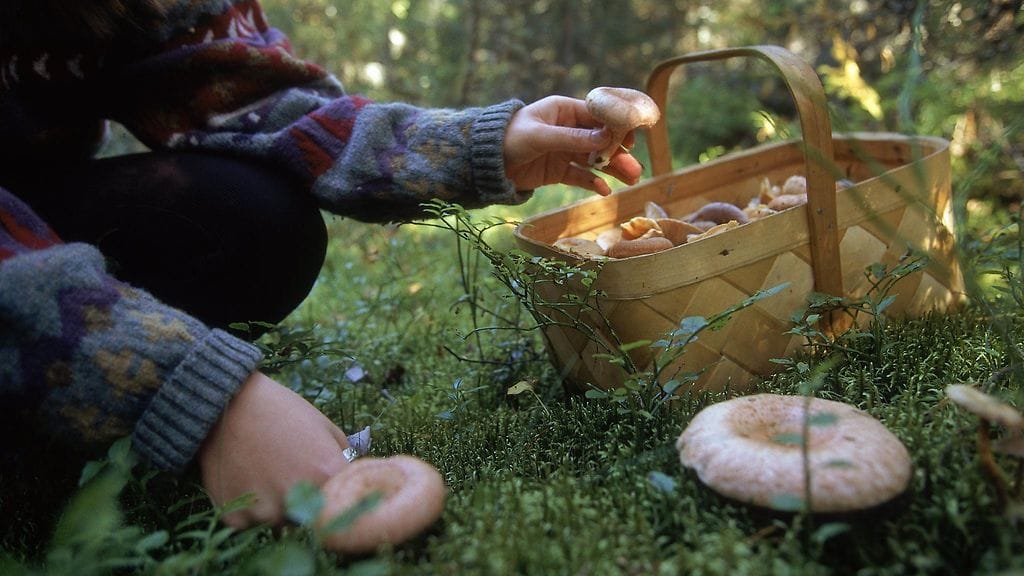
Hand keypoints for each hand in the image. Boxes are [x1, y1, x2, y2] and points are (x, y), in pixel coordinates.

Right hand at [198, 371, 350, 526]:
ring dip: (276, 505)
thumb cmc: (281, 410)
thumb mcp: (325, 426)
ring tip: (264, 471)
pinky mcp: (236, 517)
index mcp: (327, 474)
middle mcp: (298, 499)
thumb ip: (344, 457)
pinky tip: (245, 478)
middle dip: (306, 503)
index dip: (335, 498)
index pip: (343, 505)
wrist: (228, 404)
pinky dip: (249, 507)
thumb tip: (352, 480)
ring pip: (280, 521)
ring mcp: (265, 511)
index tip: (325, 489)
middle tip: (289, 472)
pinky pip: (250, 523)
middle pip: (311, 517)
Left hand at [503, 95, 643, 195]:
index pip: (598, 116)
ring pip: (595, 160)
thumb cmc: (509, 139)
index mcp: (563, 110)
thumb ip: (572, 139)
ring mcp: (564, 151)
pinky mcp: (558, 170)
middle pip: (600, 141)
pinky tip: (604, 191)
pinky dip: (593, 182)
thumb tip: (605, 139)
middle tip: (636, 169)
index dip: (616, 127)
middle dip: (619, 154)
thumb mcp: (540, 137)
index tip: (632, 139)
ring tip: (632, 180)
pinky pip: (581, 176)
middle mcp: (568, 129)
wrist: (485, 163)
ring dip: (613, 169)